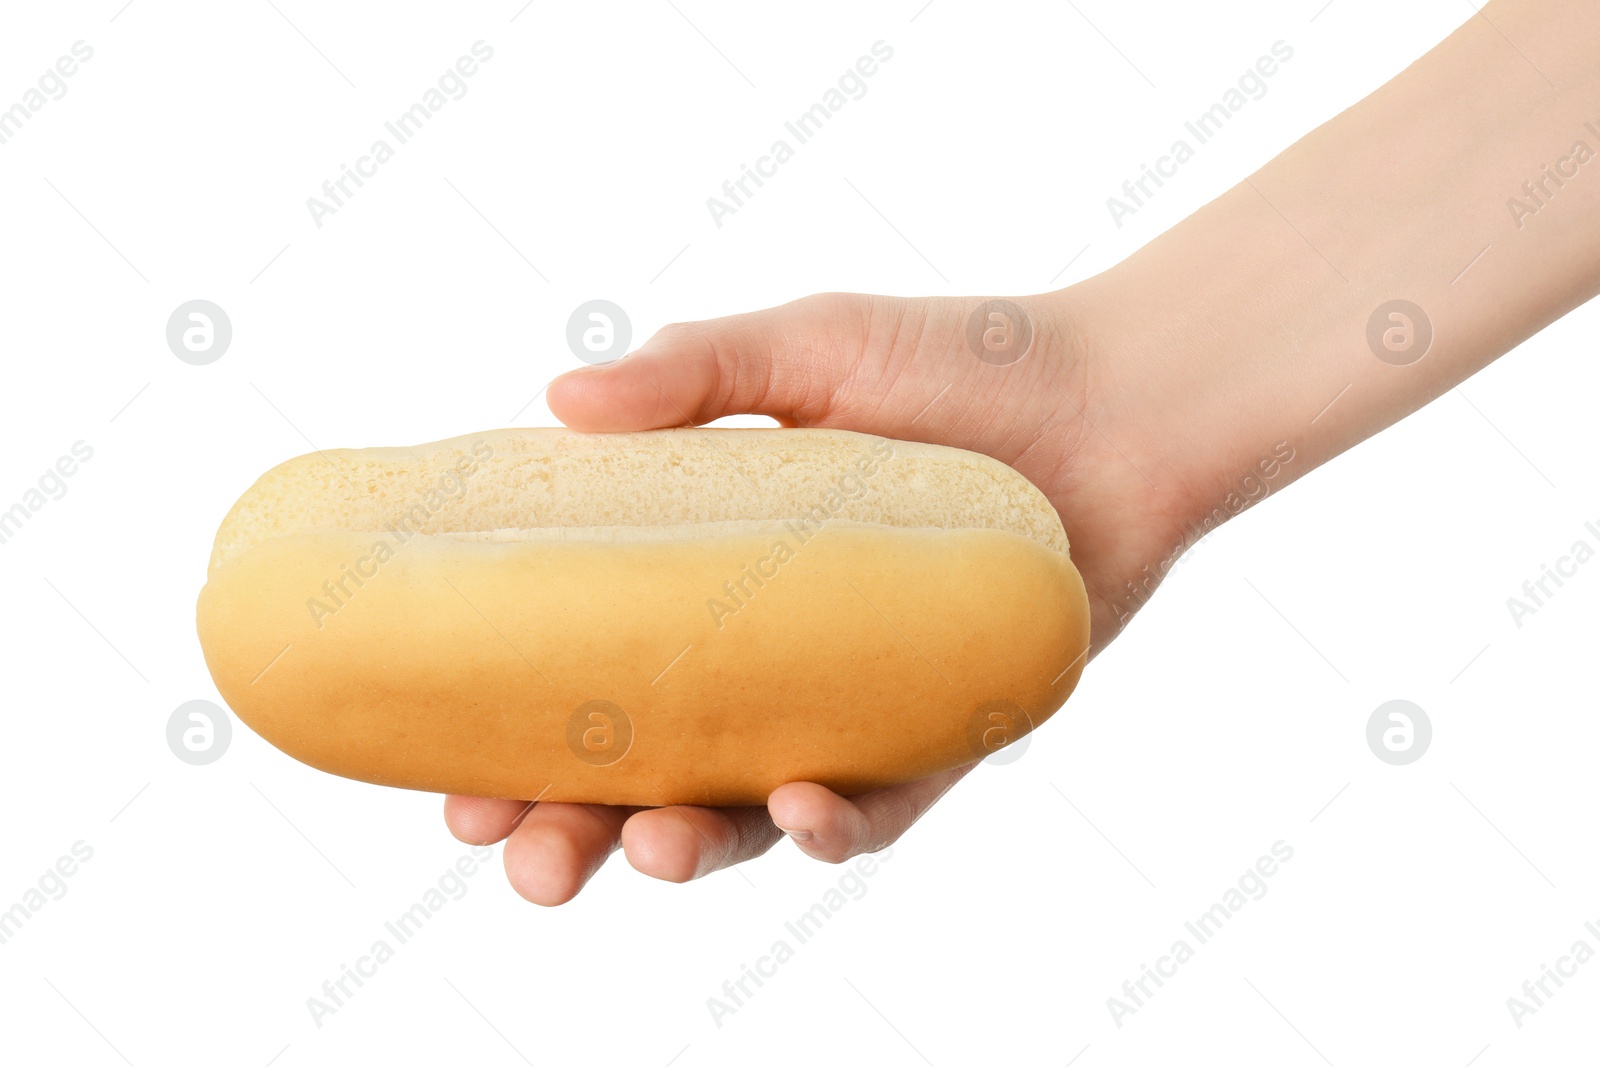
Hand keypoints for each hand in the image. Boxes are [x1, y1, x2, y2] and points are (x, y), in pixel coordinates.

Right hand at [444, 290, 1197, 903]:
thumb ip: (692, 373)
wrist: (1115, 401)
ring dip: (687, 848)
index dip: (509, 742)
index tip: (450, 785)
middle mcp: (760, 658)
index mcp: (701, 578)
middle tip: (526, 861)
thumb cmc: (959, 362)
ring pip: (743, 816)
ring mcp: (844, 705)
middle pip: (642, 774)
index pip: (582, 675)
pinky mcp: (941, 737)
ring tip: (651, 849)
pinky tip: (804, 807)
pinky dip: (834, 825)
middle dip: (575, 834)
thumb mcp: (809, 346)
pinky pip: (878, 810)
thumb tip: (558, 399)